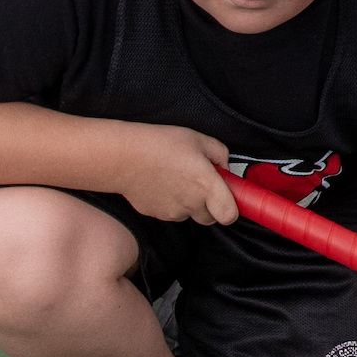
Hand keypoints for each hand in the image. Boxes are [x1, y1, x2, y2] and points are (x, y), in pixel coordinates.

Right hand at [122, 128, 240, 224]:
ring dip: (189, 203)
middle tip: (200, 183)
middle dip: (210, 205)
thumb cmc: (160, 144)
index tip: (229, 198)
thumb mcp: (198, 139)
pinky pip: (171, 213)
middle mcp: (191, 203)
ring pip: (189, 215)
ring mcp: (173, 212)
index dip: (232, 208)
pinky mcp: (156, 215)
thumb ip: (220, 154)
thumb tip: (225, 168)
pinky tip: (162, 184)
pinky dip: (171, 203)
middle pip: (210, 218)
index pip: (230, 215)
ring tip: (177, 178)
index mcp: (206, 185)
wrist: (124, 157)